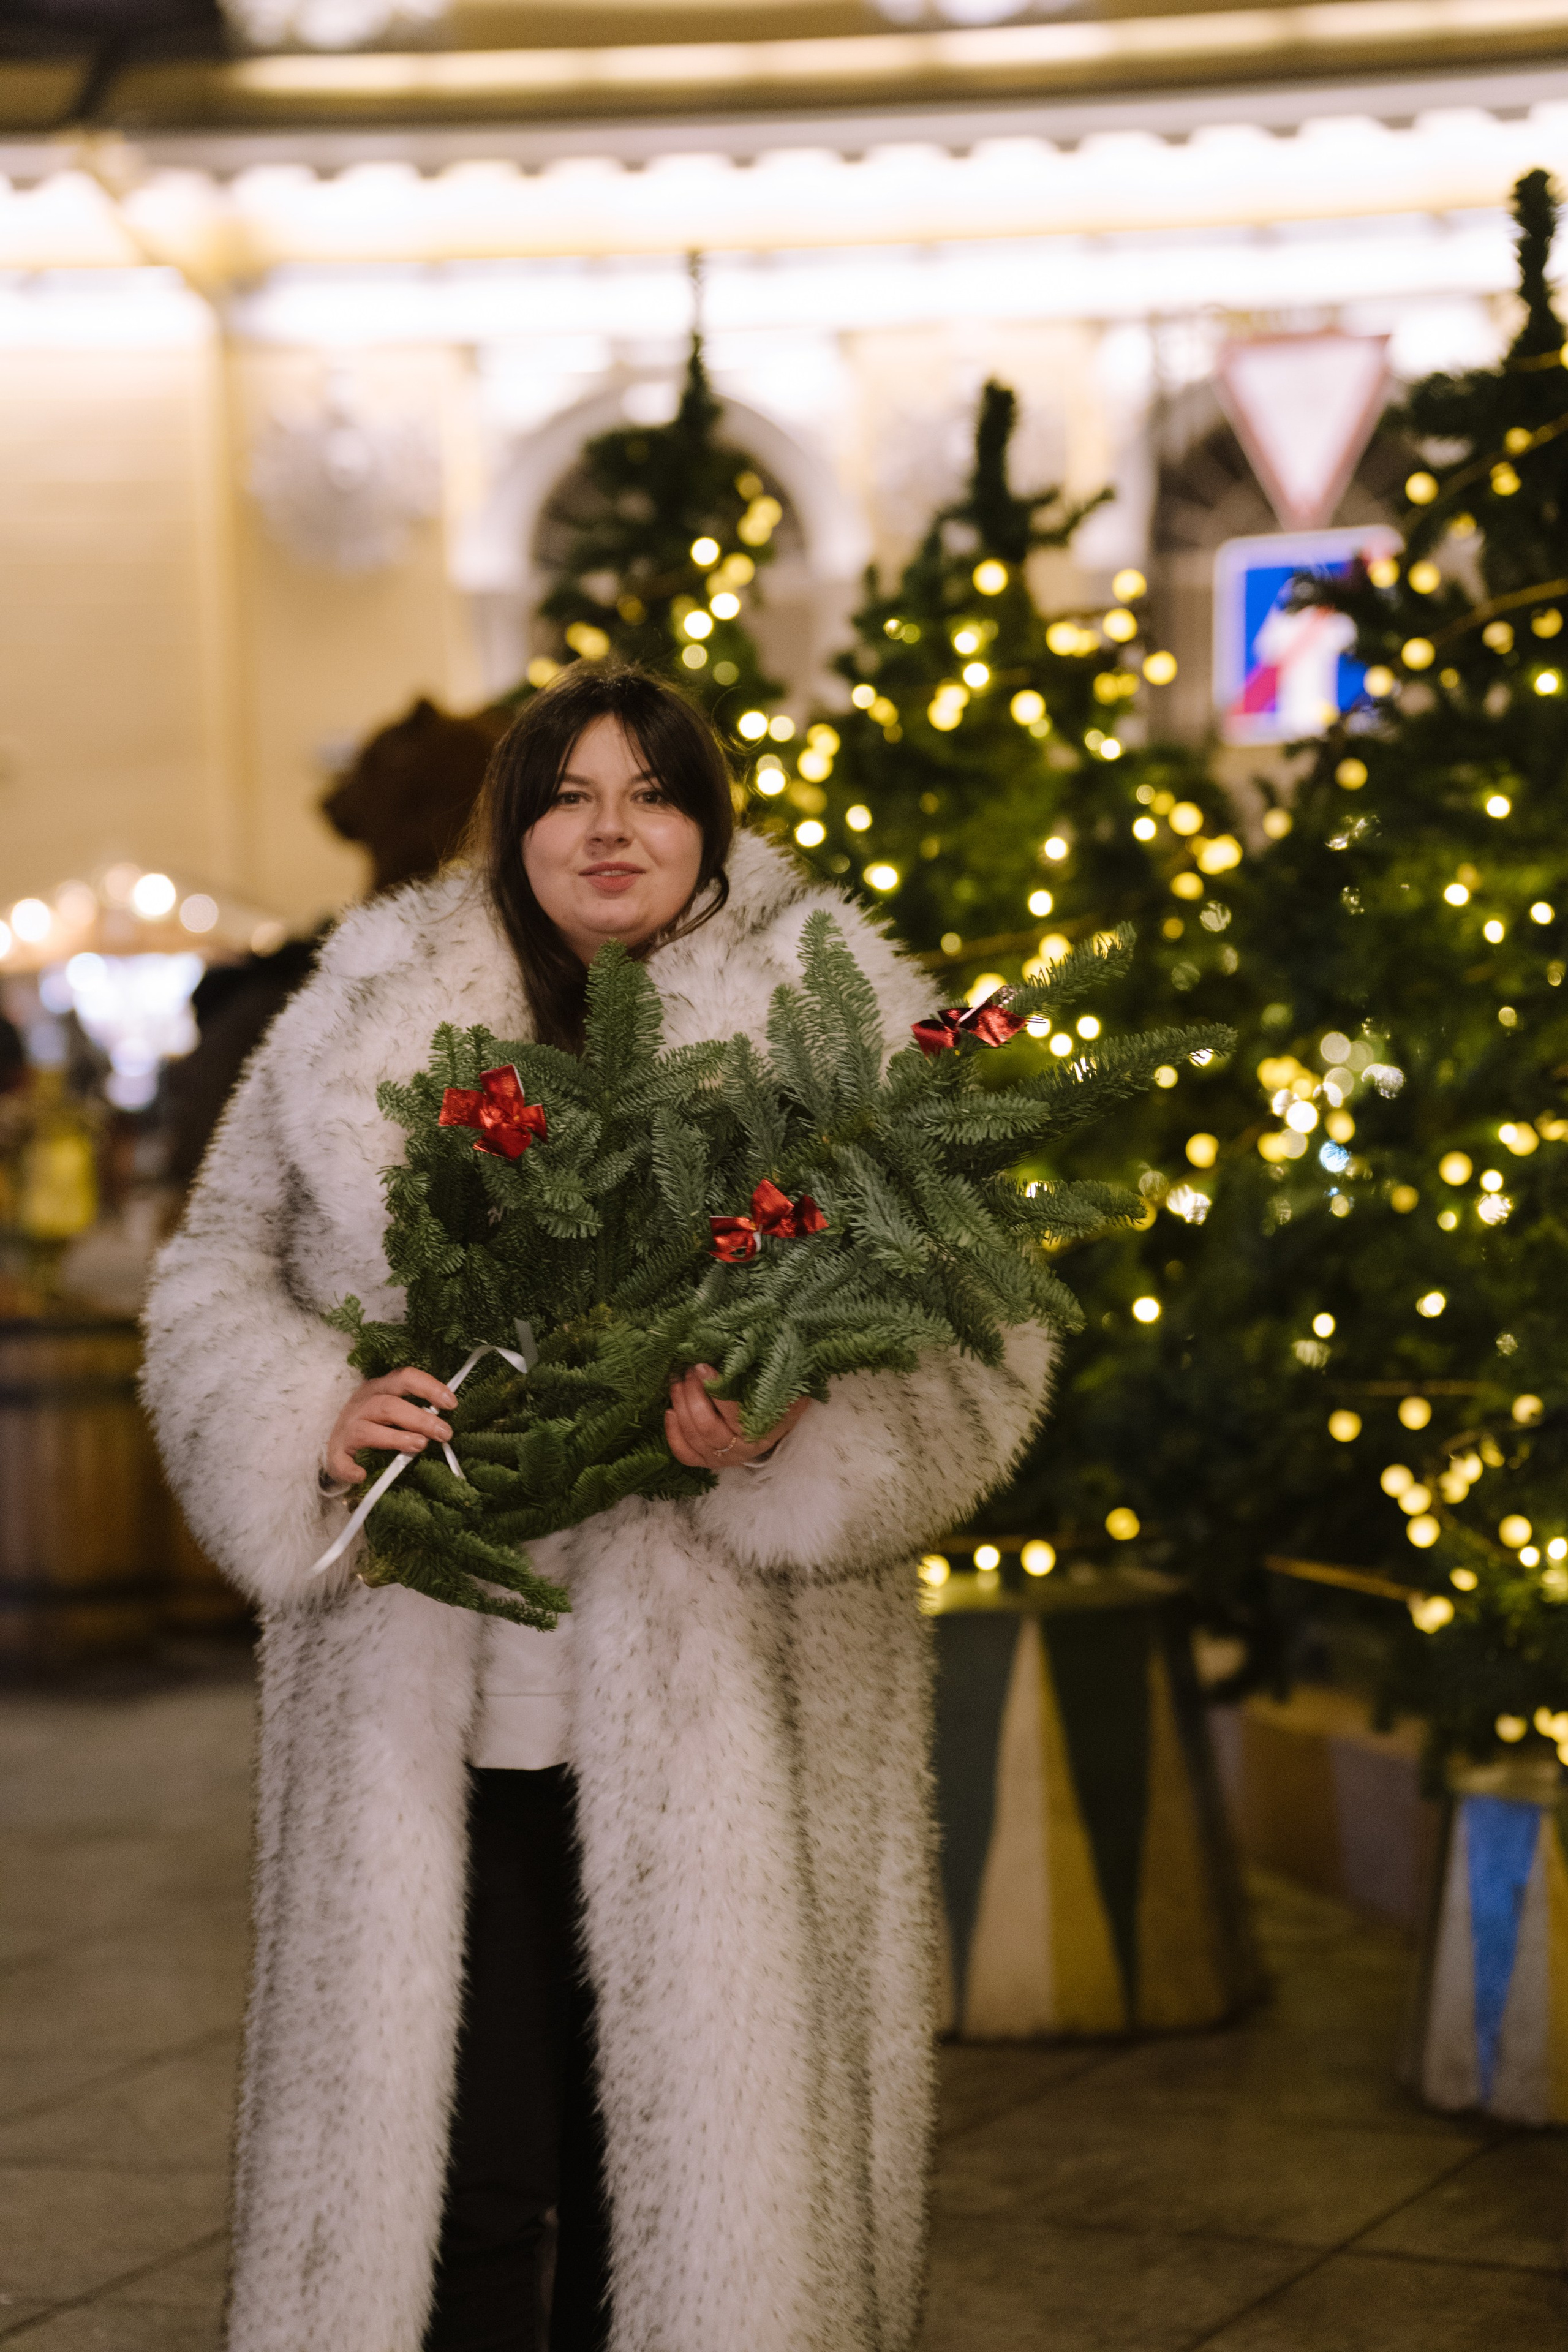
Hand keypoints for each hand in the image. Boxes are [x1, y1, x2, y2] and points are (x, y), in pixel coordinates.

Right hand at [325, 1368, 458, 1485]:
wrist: (336, 1441)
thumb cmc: (372, 1422)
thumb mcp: (391, 1408)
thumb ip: (414, 1412)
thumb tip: (445, 1423)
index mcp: (379, 1388)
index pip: (404, 1378)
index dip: (429, 1388)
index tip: (451, 1403)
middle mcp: (362, 1404)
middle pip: (389, 1405)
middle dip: (420, 1419)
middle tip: (445, 1433)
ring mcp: (347, 1428)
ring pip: (368, 1430)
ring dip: (396, 1438)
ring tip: (420, 1445)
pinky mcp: (336, 1452)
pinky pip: (340, 1461)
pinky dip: (350, 1468)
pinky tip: (362, 1475)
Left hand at [664, 1364, 810, 1472]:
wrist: (776, 1427)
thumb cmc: (779, 1403)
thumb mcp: (783, 1390)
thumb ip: (774, 1379)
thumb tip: (757, 1353)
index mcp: (760, 1433)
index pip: (732, 1413)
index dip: (714, 1389)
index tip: (702, 1367)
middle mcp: (739, 1450)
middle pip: (705, 1426)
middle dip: (692, 1395)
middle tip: (688, 1372)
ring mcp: (721, 1459)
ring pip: (692, 1437)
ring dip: (680, 1406)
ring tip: (678, 1383)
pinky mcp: (706, 1461)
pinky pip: (684, 1454)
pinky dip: (673, 1433)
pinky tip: (670, 1412)